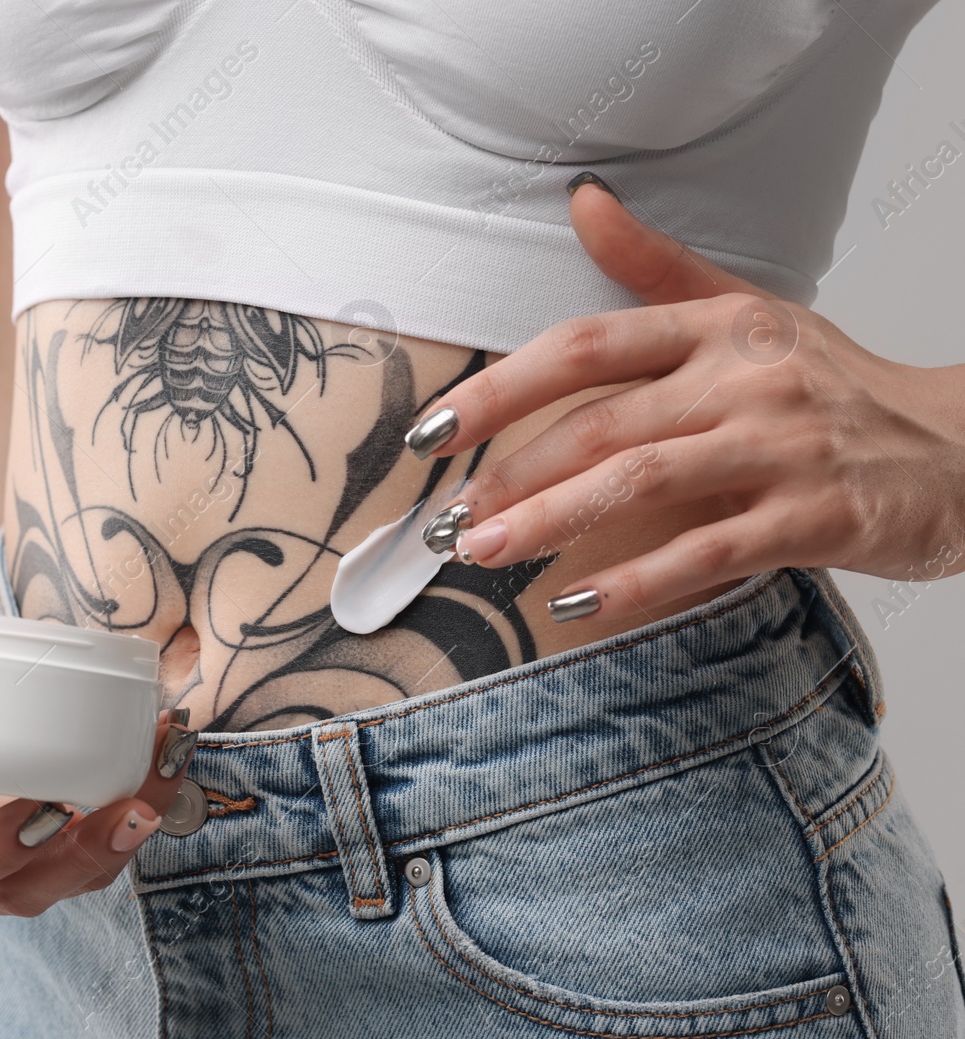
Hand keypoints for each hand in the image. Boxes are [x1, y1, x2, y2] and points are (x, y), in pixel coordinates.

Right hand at [0, 646, 195, 915]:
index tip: (40, 807)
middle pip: (31, 887)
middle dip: (88, 853)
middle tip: (130, 803)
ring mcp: (19, 848)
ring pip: (85, 864)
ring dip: (134, 822)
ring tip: (166, 766)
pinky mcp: (62, 821)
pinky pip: (111, 825)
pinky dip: (148, 789)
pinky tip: (172, 747)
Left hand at [409, 172, 964, 622]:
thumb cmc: (836, 383)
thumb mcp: (749, 310)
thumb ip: (655, 268)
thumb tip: (582, 204)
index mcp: (718, 327)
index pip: (587, 345)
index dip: (500, 386)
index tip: (433, 429)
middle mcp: (746, 378)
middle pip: (602, 423)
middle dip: (512, 474)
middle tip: (447, 519)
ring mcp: (783, 446)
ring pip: (645, 482)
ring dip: (554, 521)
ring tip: (486, 553)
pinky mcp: (816, 517)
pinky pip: (709, 552)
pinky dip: (638, 581)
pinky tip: (576, 602)